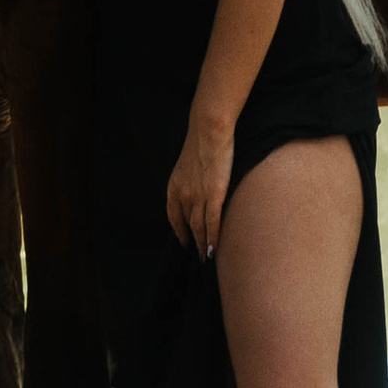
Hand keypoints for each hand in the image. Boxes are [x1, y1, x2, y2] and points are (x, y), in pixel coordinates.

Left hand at [164, 108, 234, 259]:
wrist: (209, 131)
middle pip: (187, 225)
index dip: (179, 231)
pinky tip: (213, 249)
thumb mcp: (187, 165)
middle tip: (197, 255)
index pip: (173, 216)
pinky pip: (212, 223)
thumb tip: (196, 191)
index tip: (184, 241)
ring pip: (199, 228)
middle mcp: (182, 195)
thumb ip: (189, 181)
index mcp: (173, 187)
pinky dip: (212, 238)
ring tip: (206, 257)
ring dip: (202, 245)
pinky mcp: (214, 195)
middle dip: (192, 242)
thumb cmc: (202, 143)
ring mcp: (197, 196)